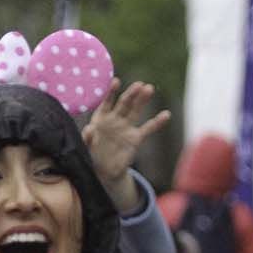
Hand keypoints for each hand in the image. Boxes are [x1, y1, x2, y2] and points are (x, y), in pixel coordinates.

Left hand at [82, 79, 170, 212]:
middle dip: (131, 94)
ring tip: (149, 88)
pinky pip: (148, 128)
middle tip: (139, 84)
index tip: (116, 81)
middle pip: (124, 104)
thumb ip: (87, 139)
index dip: (111, 92)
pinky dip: (157, 122)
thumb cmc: (92, 156)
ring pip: (136, 111)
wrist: (104, 171)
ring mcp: (126, 127)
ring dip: (142, 100)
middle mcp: (115, 119)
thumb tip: (89, 129)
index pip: (106, 103)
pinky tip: (166, 115)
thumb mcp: (86, 149)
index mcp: (101, 119)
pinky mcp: (136, 138)